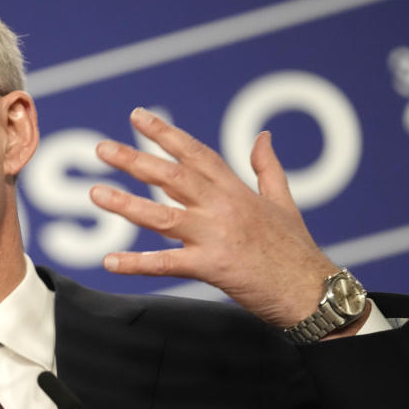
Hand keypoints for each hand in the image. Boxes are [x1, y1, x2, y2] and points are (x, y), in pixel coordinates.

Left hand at [90, 107, 337, 327]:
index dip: (165, 133)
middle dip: (135, 160)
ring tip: (95, 193)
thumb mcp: (284, 202)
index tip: (137, 117)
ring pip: (162, 216)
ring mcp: (215, 236)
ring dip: (126, 204)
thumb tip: (263, 136)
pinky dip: (137, 264)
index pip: (195, 153)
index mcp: (235, 190)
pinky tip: (109, 261)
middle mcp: (223, 207)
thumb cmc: (297, 249)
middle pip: (172, 177)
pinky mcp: (212, 267)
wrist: (313, 291)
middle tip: (102, 148)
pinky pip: (166, 264)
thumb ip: (267, 168)